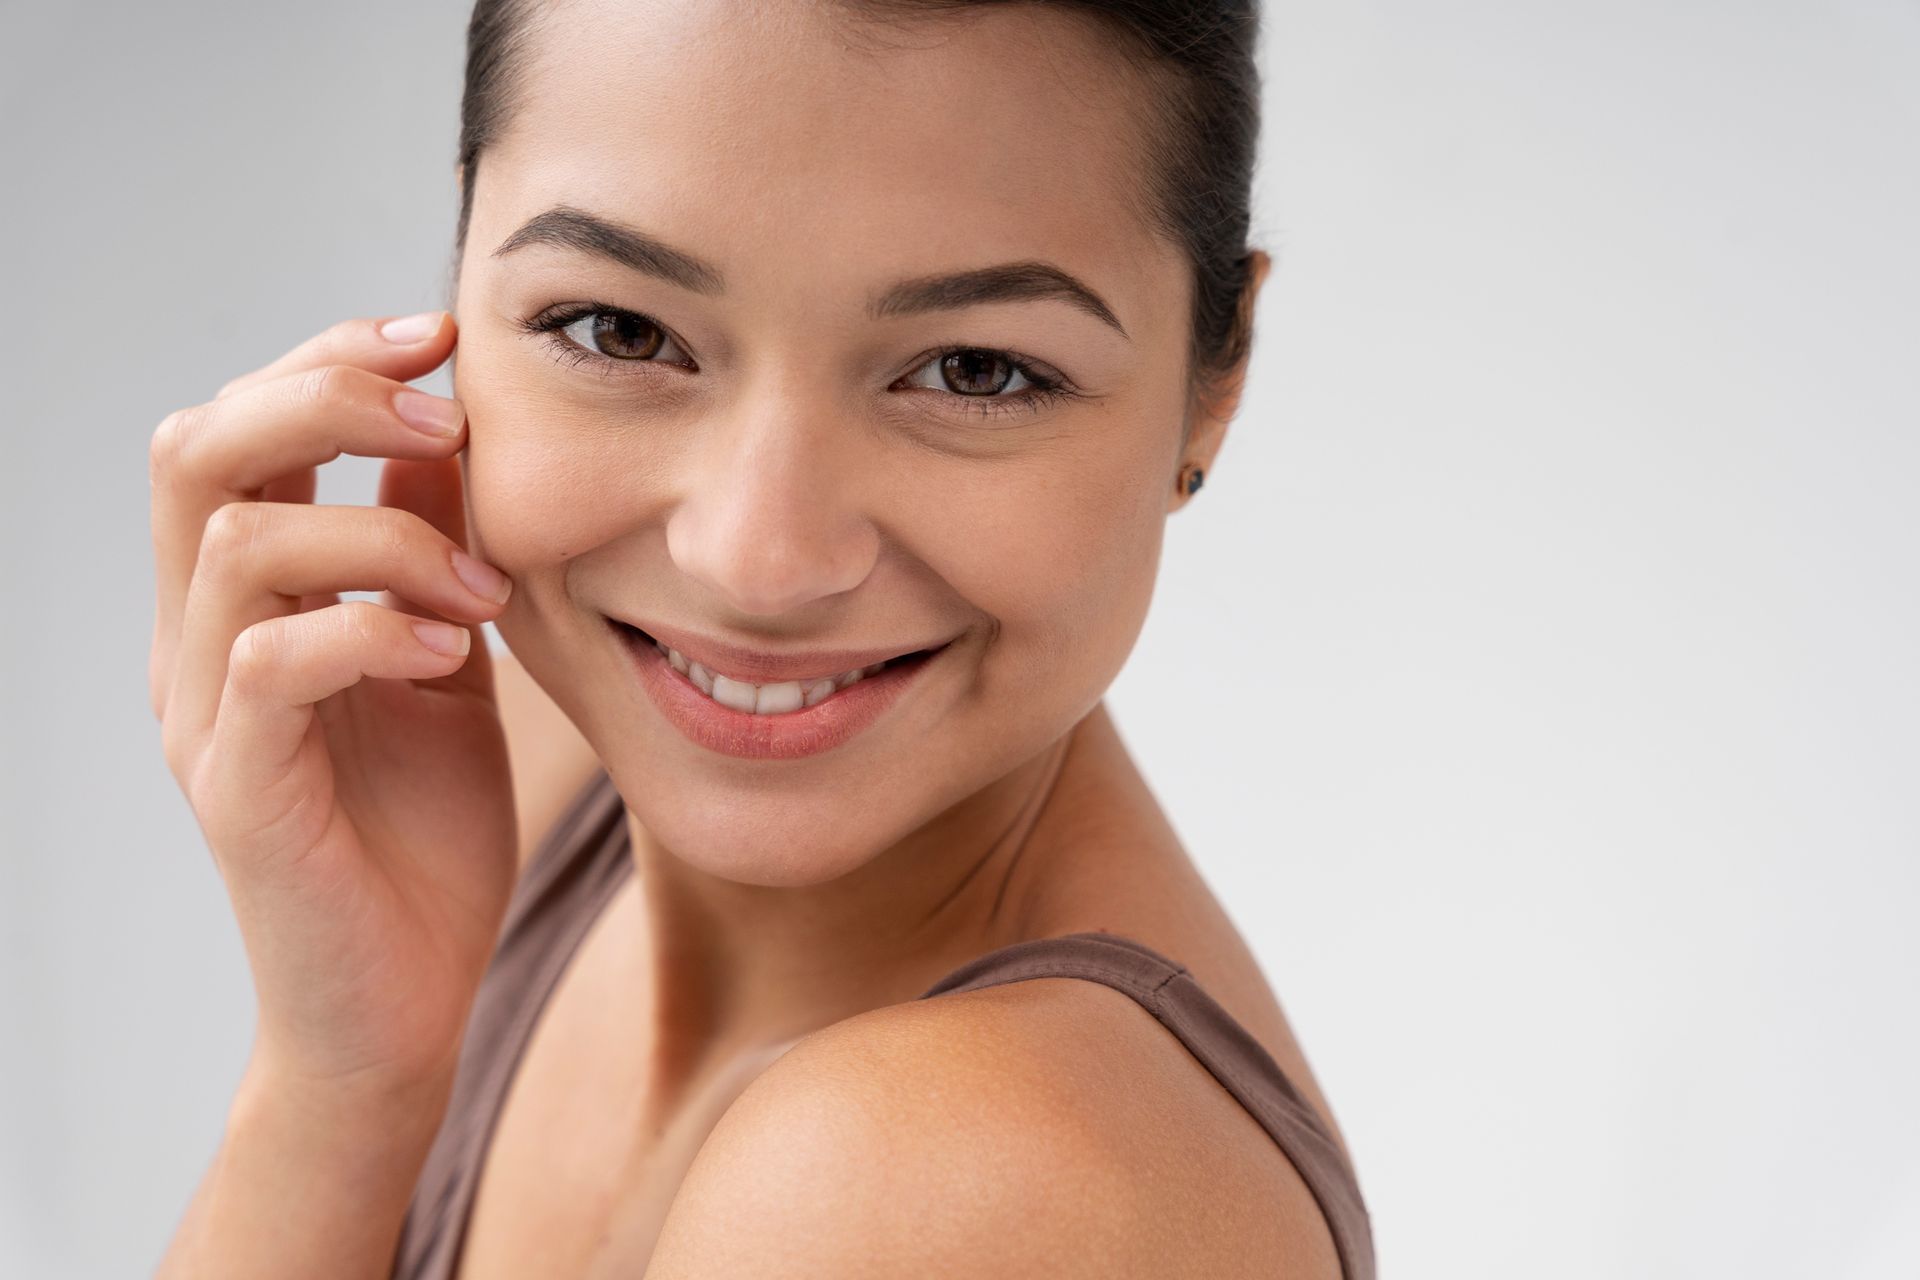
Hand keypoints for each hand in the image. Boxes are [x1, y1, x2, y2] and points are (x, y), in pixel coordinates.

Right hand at [149, 310, 516, 1096]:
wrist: (404, 1000)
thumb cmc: (423, 835)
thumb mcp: (442, 660)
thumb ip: (427, 551)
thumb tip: (445, 426)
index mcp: (242, 600)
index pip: (238, 427)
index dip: (326, 356)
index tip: (441, 334)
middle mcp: (197, 643)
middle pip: (198, 449)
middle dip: (325, 393)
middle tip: (447, 413)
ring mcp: (205, 715)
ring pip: (238, 542)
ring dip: (383, 534)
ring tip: (480, 586)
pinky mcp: (240, 791)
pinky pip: (274, 663)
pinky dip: (373, 630)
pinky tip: (451, 651)